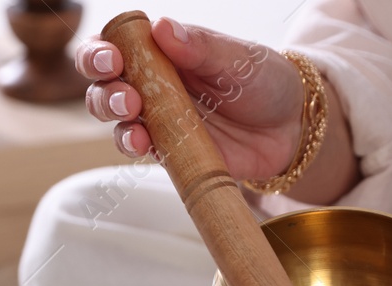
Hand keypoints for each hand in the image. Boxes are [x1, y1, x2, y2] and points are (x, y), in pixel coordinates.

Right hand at [75, 19, 304, 183]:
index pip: (115, 46)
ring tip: (134, 117)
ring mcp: (160, 121)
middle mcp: (153, 86)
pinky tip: (146, 143)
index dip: (100, 51)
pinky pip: (144, 151)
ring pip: (118, 121)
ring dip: (117, 120)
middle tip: (126, 95)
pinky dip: (138, 147)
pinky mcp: (172, 152)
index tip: (111, 58)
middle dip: (104, 90)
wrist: (292, 128)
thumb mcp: (239, 57)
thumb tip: (162, 27)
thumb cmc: (265, 82)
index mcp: (162, 52)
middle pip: (104, 86)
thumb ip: (201, 46)